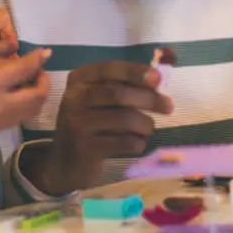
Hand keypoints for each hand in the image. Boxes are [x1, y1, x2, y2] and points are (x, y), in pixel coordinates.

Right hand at [0, 49, 51, 137]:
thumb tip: (20, 62)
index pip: (26, 70)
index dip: (39, 59)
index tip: (46, 52)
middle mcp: (1, 107)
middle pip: (38, 97)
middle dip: (43, 81)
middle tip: (36, 70)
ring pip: (31, 111)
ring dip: (36, 95)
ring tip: (26, 82)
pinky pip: (19, 118)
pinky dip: (25, 106)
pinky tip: (13, 95)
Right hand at [28, 61, 173, 193]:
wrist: (64, 163)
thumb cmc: (89, 125)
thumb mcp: (96, 101)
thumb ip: (120, 87)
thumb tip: (156, 80)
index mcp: (78, 80)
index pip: (108, 69)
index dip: (134, 71)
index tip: (158, 78)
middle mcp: (73, 99)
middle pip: (118, 93)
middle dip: (148, 98)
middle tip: (168, 106)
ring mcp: (77, 124)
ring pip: (123, 119)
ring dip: (145, 124)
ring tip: (149, 128)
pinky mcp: (85, 148)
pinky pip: (123, 142)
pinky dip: (138, 143)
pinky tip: (138, 143)